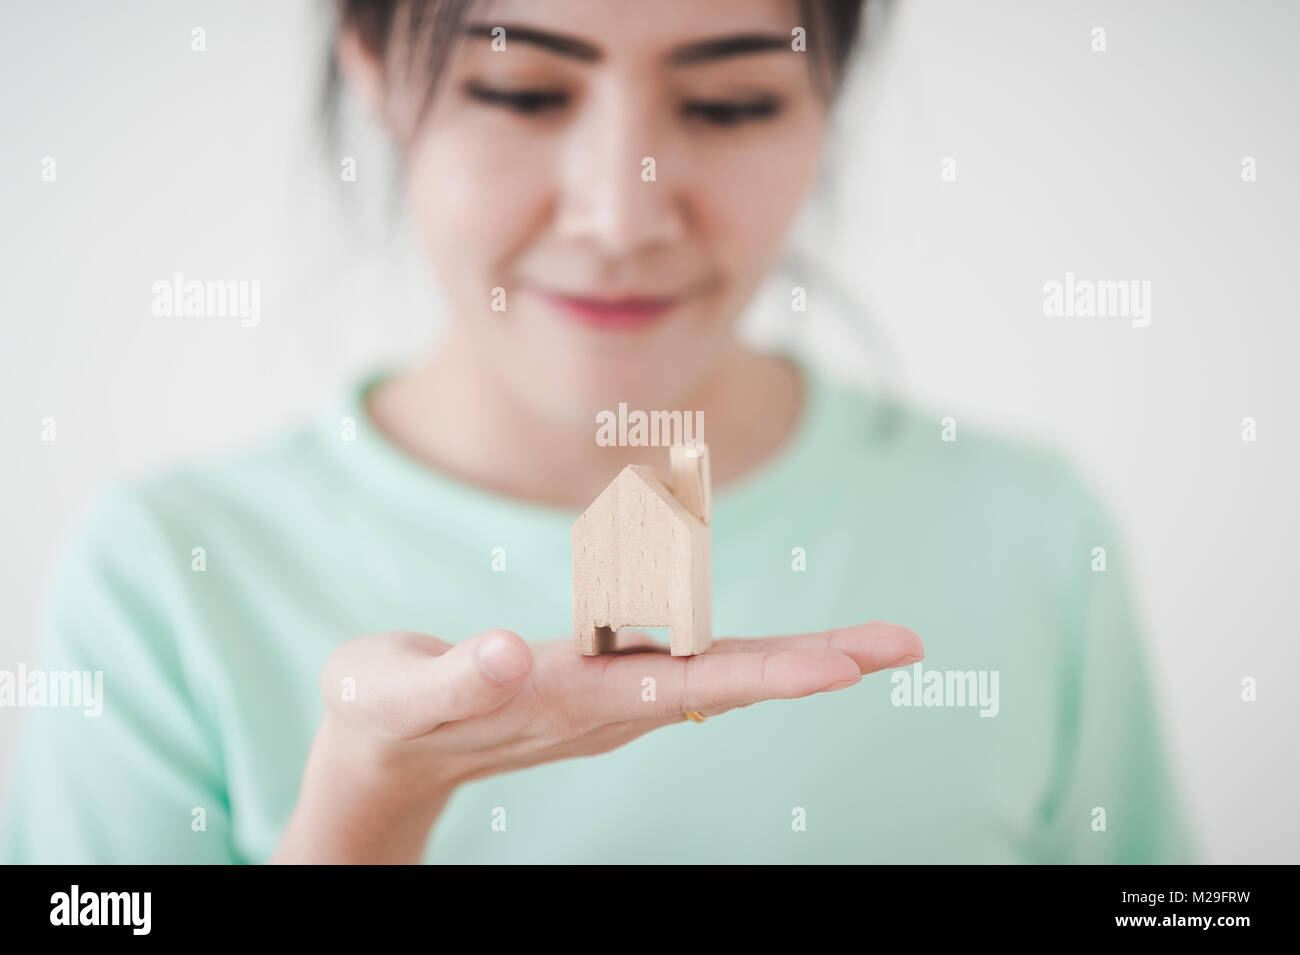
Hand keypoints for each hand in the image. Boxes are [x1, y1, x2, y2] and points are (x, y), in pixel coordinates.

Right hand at [275, 622, 922, 861]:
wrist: (385, 755)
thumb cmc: (384, 714)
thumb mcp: (397, 692)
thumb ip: (451, 677)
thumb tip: (508, 652)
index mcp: (568, 697)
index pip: (684, 684)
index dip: (763, 672)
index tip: (843, 668)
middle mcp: (608, 704)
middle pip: (727, 683)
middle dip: (815, 664)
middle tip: (904, 646)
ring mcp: (611, 700)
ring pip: (718, 675)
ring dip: (798, 659)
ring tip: (876, 648)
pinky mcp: (602, 686)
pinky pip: (690, 664)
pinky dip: (748, 652)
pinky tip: (797, 651)